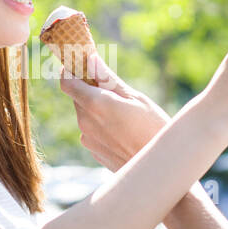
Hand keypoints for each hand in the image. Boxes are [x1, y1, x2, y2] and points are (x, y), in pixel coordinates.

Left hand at [58, 51, 170, 170]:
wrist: (160, 169)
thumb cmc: (153, 128)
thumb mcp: (134, 98)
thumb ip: (107, 79)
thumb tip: (90, 59)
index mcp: (95, 104)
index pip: (67, 81)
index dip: (70, 70)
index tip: (80, 63)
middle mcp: (85, 122)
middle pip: (78, 97)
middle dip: (90, 89)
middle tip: (113, 88)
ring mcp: (88, 138)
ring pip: (86, 114)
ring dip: (97, 108)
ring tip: (125, 114)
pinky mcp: (93, 151)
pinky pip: (92, 130)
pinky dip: (102, 125)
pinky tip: (123, 130)